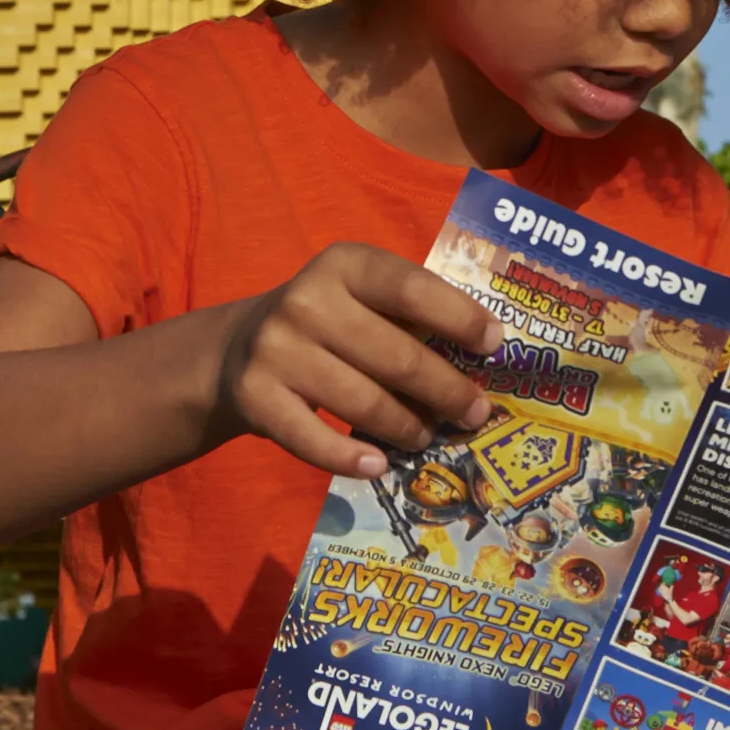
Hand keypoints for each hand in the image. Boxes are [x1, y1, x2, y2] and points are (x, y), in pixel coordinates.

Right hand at [207, 244, 502, 479]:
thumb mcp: (359, 297)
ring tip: (427, 438)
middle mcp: (307, 301)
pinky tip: (377, 465)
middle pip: (398, 357)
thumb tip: (481, 360)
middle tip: (476, 414)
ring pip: (364, 403)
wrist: (233, 350)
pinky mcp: (256, 397)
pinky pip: (316, 440)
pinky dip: (352, 458)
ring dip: (408, 428)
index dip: (460, 319)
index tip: (496, 347)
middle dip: (448, 391)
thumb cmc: (324, 323)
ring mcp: (277, 350)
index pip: (412, 289)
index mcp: (343, 264)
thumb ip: (409, 316)